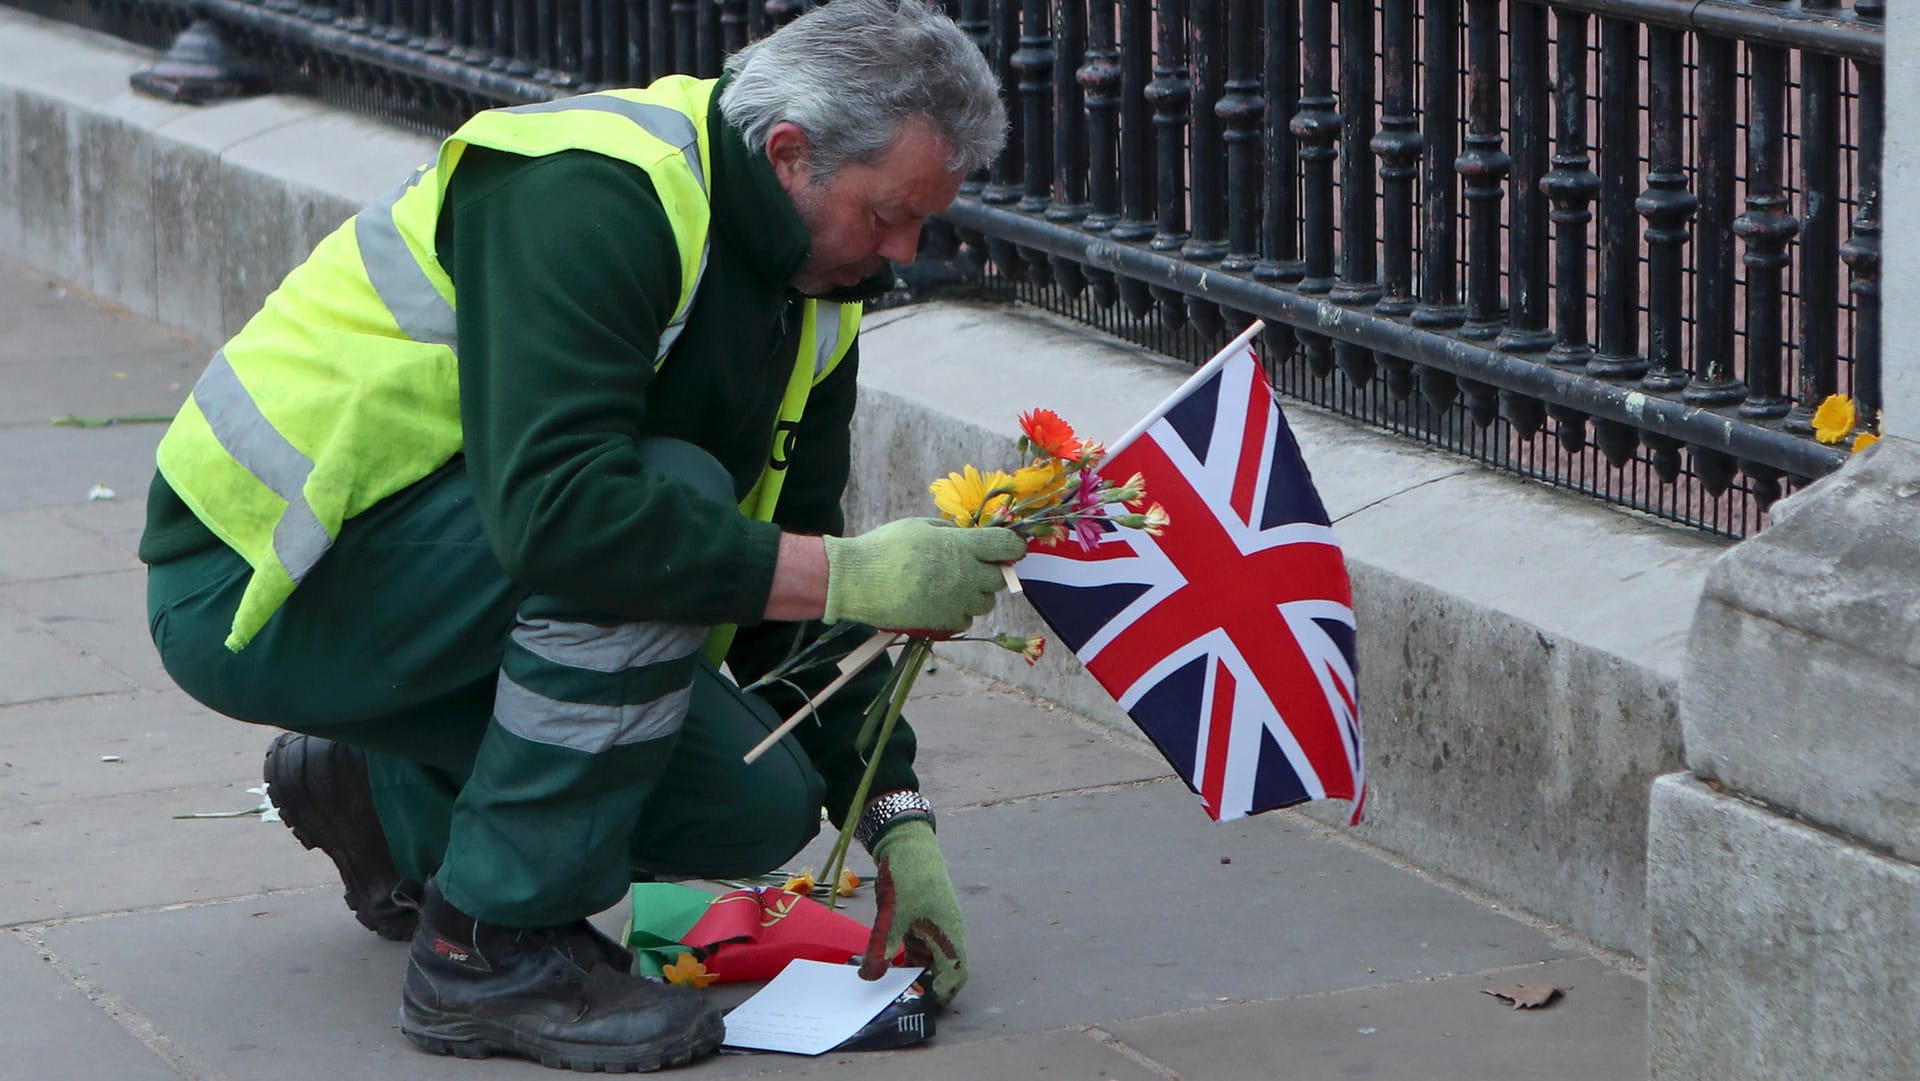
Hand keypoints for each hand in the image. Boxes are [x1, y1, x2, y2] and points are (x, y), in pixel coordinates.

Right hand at [822, 519, 1024, 632]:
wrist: (857, 581)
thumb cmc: (886, 546)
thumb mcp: (920, 526)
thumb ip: (951, 532)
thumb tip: (969, 538)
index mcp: (961, 545)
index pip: (1006, 546)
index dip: (1013, 546)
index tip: (1009, 548)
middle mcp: (966, 574)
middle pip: (1000, 578)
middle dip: (992, 572)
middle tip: (974, 567)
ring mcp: (957, 601)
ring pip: (987, 602)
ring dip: (977, 594)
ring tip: (953, 586)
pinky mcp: (945, 621)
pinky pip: (966, 618)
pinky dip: (959, 611)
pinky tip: (940, 601)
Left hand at [871, 820, 967, 1006]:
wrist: (906, 844)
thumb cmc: (909, 876)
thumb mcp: (892, 914)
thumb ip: (882, 947)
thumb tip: (869, 978)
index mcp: (949, 933)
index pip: (956, 972)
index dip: (943, 992)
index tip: (920, 1004)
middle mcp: (946, 935)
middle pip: (942, 972)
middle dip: (925, 989)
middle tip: (900, 1003)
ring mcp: (933, 929)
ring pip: (928, 963)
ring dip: (912, 976)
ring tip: (889, 992)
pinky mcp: (920, 924)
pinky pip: (916, 950)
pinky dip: (905, 962)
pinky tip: (886, 971)